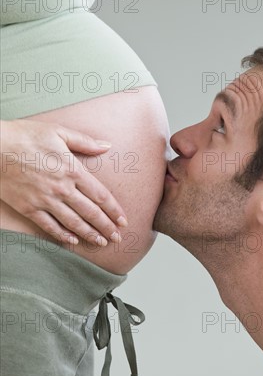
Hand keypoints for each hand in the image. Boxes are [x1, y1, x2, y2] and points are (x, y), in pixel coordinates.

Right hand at [0, 119, 127, 245]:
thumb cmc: (26, 136)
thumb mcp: (59, 132)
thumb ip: (85, 142)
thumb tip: (107, 146)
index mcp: (73, 170)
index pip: (100, 196)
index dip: (114, 210)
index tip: (123, 220)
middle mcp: (62, 189)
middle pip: (91, 213)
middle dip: (106, 227)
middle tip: (117, 238)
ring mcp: (45, 200)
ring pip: (73, 223)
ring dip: (89, 234)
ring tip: (101, 242)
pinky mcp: (29, 208)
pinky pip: (49, 226)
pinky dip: (62, 235)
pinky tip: (72, 241)